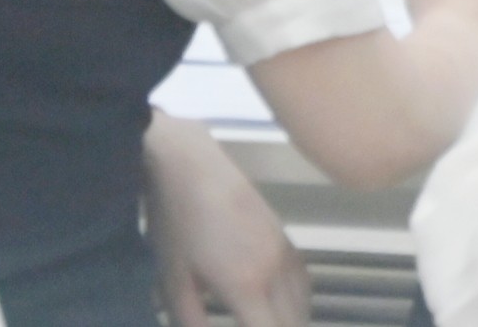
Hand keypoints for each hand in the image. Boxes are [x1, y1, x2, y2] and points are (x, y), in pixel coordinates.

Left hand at [144, 111, 310, 326]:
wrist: (191, 167)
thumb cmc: (176, 225)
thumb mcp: (173, 282)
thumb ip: (193, 322)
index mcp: (246, 287)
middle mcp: (275, 273)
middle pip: (294, 325)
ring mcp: (284, 253)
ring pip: (303, 307)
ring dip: (291, 326)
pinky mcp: (284, 240)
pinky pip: (303, 285)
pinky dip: (298, 308)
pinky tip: (281, 314)